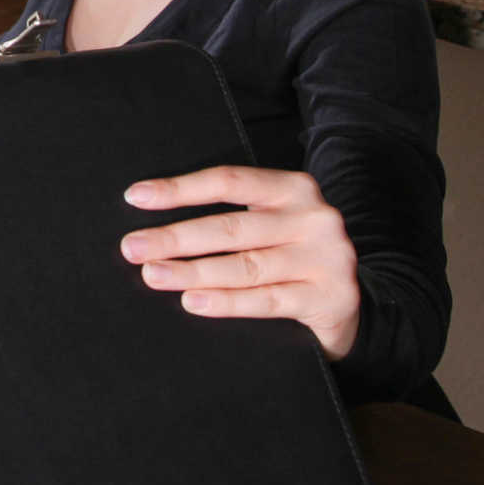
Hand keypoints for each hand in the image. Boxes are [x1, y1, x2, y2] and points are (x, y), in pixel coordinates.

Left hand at [119, 165, 360, 360]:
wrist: (351, 302)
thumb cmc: (293, 256)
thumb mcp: (273, 224)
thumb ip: (233, 217)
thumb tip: (157, 224)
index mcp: (294, 189)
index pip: (229, 182)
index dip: (180, 189)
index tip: (135, 197)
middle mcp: (314, 217)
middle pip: (231, 227)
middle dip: (175, 237)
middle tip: (132, 247)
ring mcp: (327, 257)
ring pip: (246, 265)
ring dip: (192, 271)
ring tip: (153, 275)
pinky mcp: (331, 296)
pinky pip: (267, 299)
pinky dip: (226, 302)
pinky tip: (192, 301)